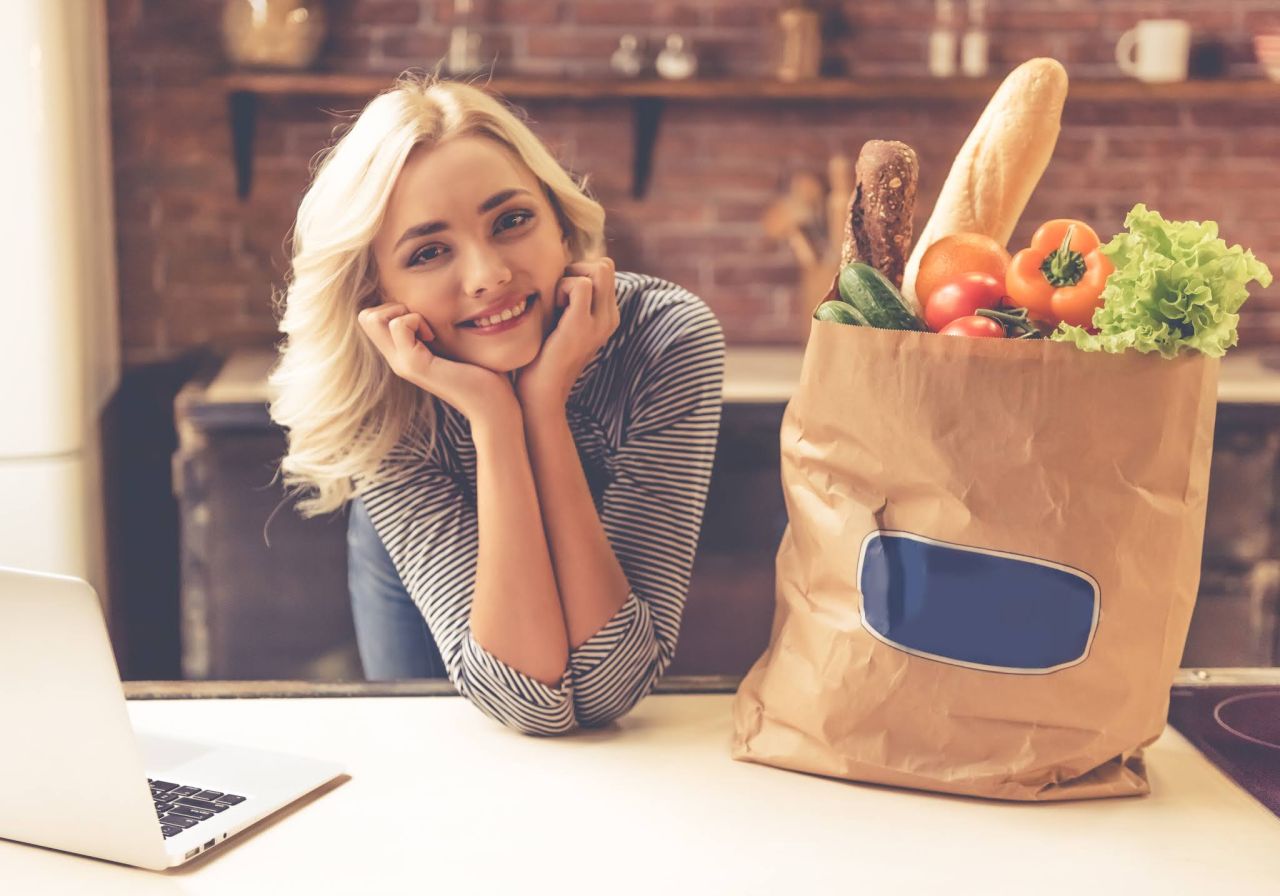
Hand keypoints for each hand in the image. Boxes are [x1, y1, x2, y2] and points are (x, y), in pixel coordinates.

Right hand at [358, 302, 516, 425]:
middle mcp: (397, 360)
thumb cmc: (483, 375)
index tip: (425, 321)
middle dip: (392, 305)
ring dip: (403, 312)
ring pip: (372, 318)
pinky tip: (435, 337)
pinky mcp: (415, 365)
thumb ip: (440, 331)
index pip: (371, 319)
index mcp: (404, 355)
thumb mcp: (456, 346)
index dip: (395, 308)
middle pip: (365, 317)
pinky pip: (398, 325)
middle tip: (423, 322)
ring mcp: (402, 364)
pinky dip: (416, 320)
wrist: (494, 407)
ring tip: (429, 330)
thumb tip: (442, 304)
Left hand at [516, 257, 619, 411]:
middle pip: (605, 265)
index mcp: (607, 317)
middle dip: (576, 269)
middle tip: (557, 296)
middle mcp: (610, 318)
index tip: (559, 296)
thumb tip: (558, 270)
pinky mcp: (583, 325)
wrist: (541, 393)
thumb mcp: (560, 322)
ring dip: (570, 277)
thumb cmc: (541, 357)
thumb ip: (566, 300)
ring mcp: (600, 322)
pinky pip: (581, 284)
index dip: (579, 271)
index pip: (604, 270)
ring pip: (599, 269)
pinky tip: (552, 310)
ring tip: (556, 304)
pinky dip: (562, 287)